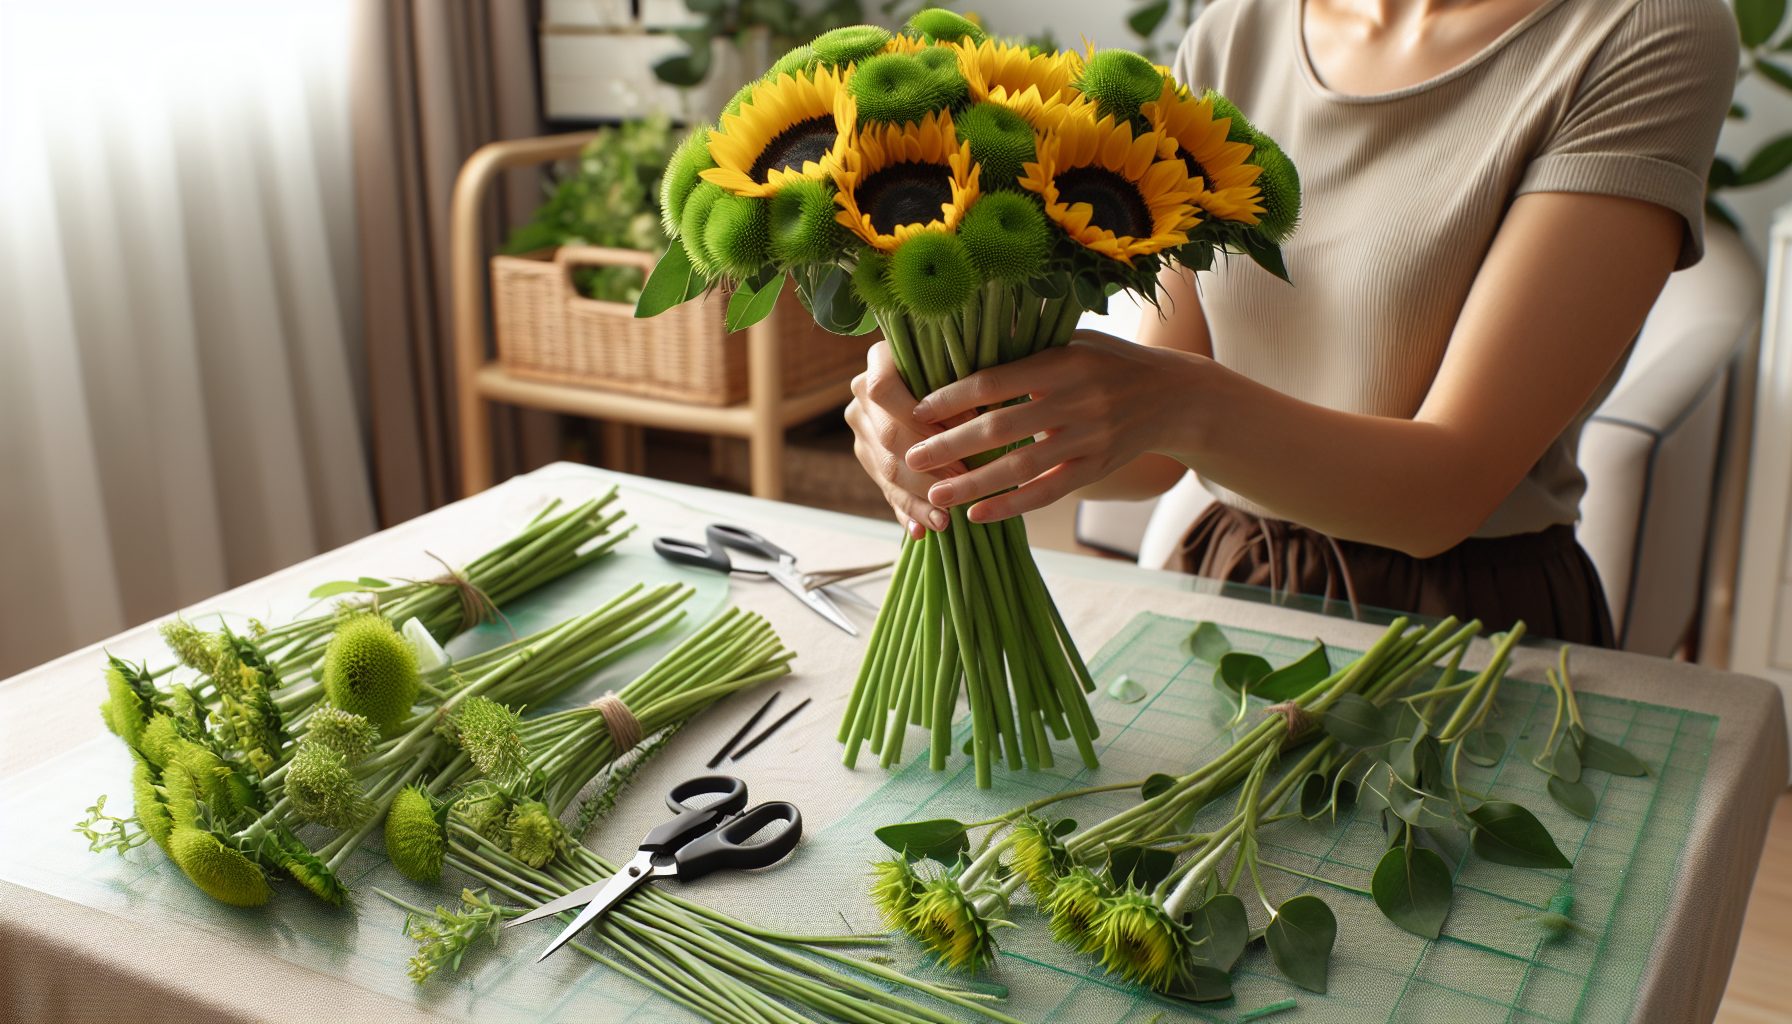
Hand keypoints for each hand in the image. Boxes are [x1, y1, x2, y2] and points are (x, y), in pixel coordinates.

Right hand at [846, 341, 965, 538]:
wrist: (931, 380)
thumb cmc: (959, 368)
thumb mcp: (960, 368)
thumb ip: (959, 386)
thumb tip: (976, 418)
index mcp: (879, 362)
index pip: (883, 389)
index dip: (921, 412)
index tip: (965, 427)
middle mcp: (862, 396)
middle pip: (890, 435)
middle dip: (927, 465)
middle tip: (961, 484)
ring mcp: (862, 429)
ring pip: (887, 469)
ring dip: (918, 496)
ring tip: (945, 518)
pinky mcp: (868, 458)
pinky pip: (886, 489)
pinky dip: (907, 511)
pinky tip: (922, 530)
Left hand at [904, 330, 1197, 522]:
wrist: (1173, 396)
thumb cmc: (1107, 361)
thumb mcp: (1071, 341)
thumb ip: (1023, 345)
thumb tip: (960, 338)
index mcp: (1062, 362)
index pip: (996, 381)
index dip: (954, 397)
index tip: (918, 410)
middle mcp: (1077, 400)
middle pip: (1003, 427)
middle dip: (952, 445)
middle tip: (912, 457)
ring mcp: (1089, 439)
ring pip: (1022, 466)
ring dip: (975, 483)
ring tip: (935, 494)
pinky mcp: (1096, 469)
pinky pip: (1048, 492)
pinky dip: (1012, 506)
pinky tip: (978, 515)